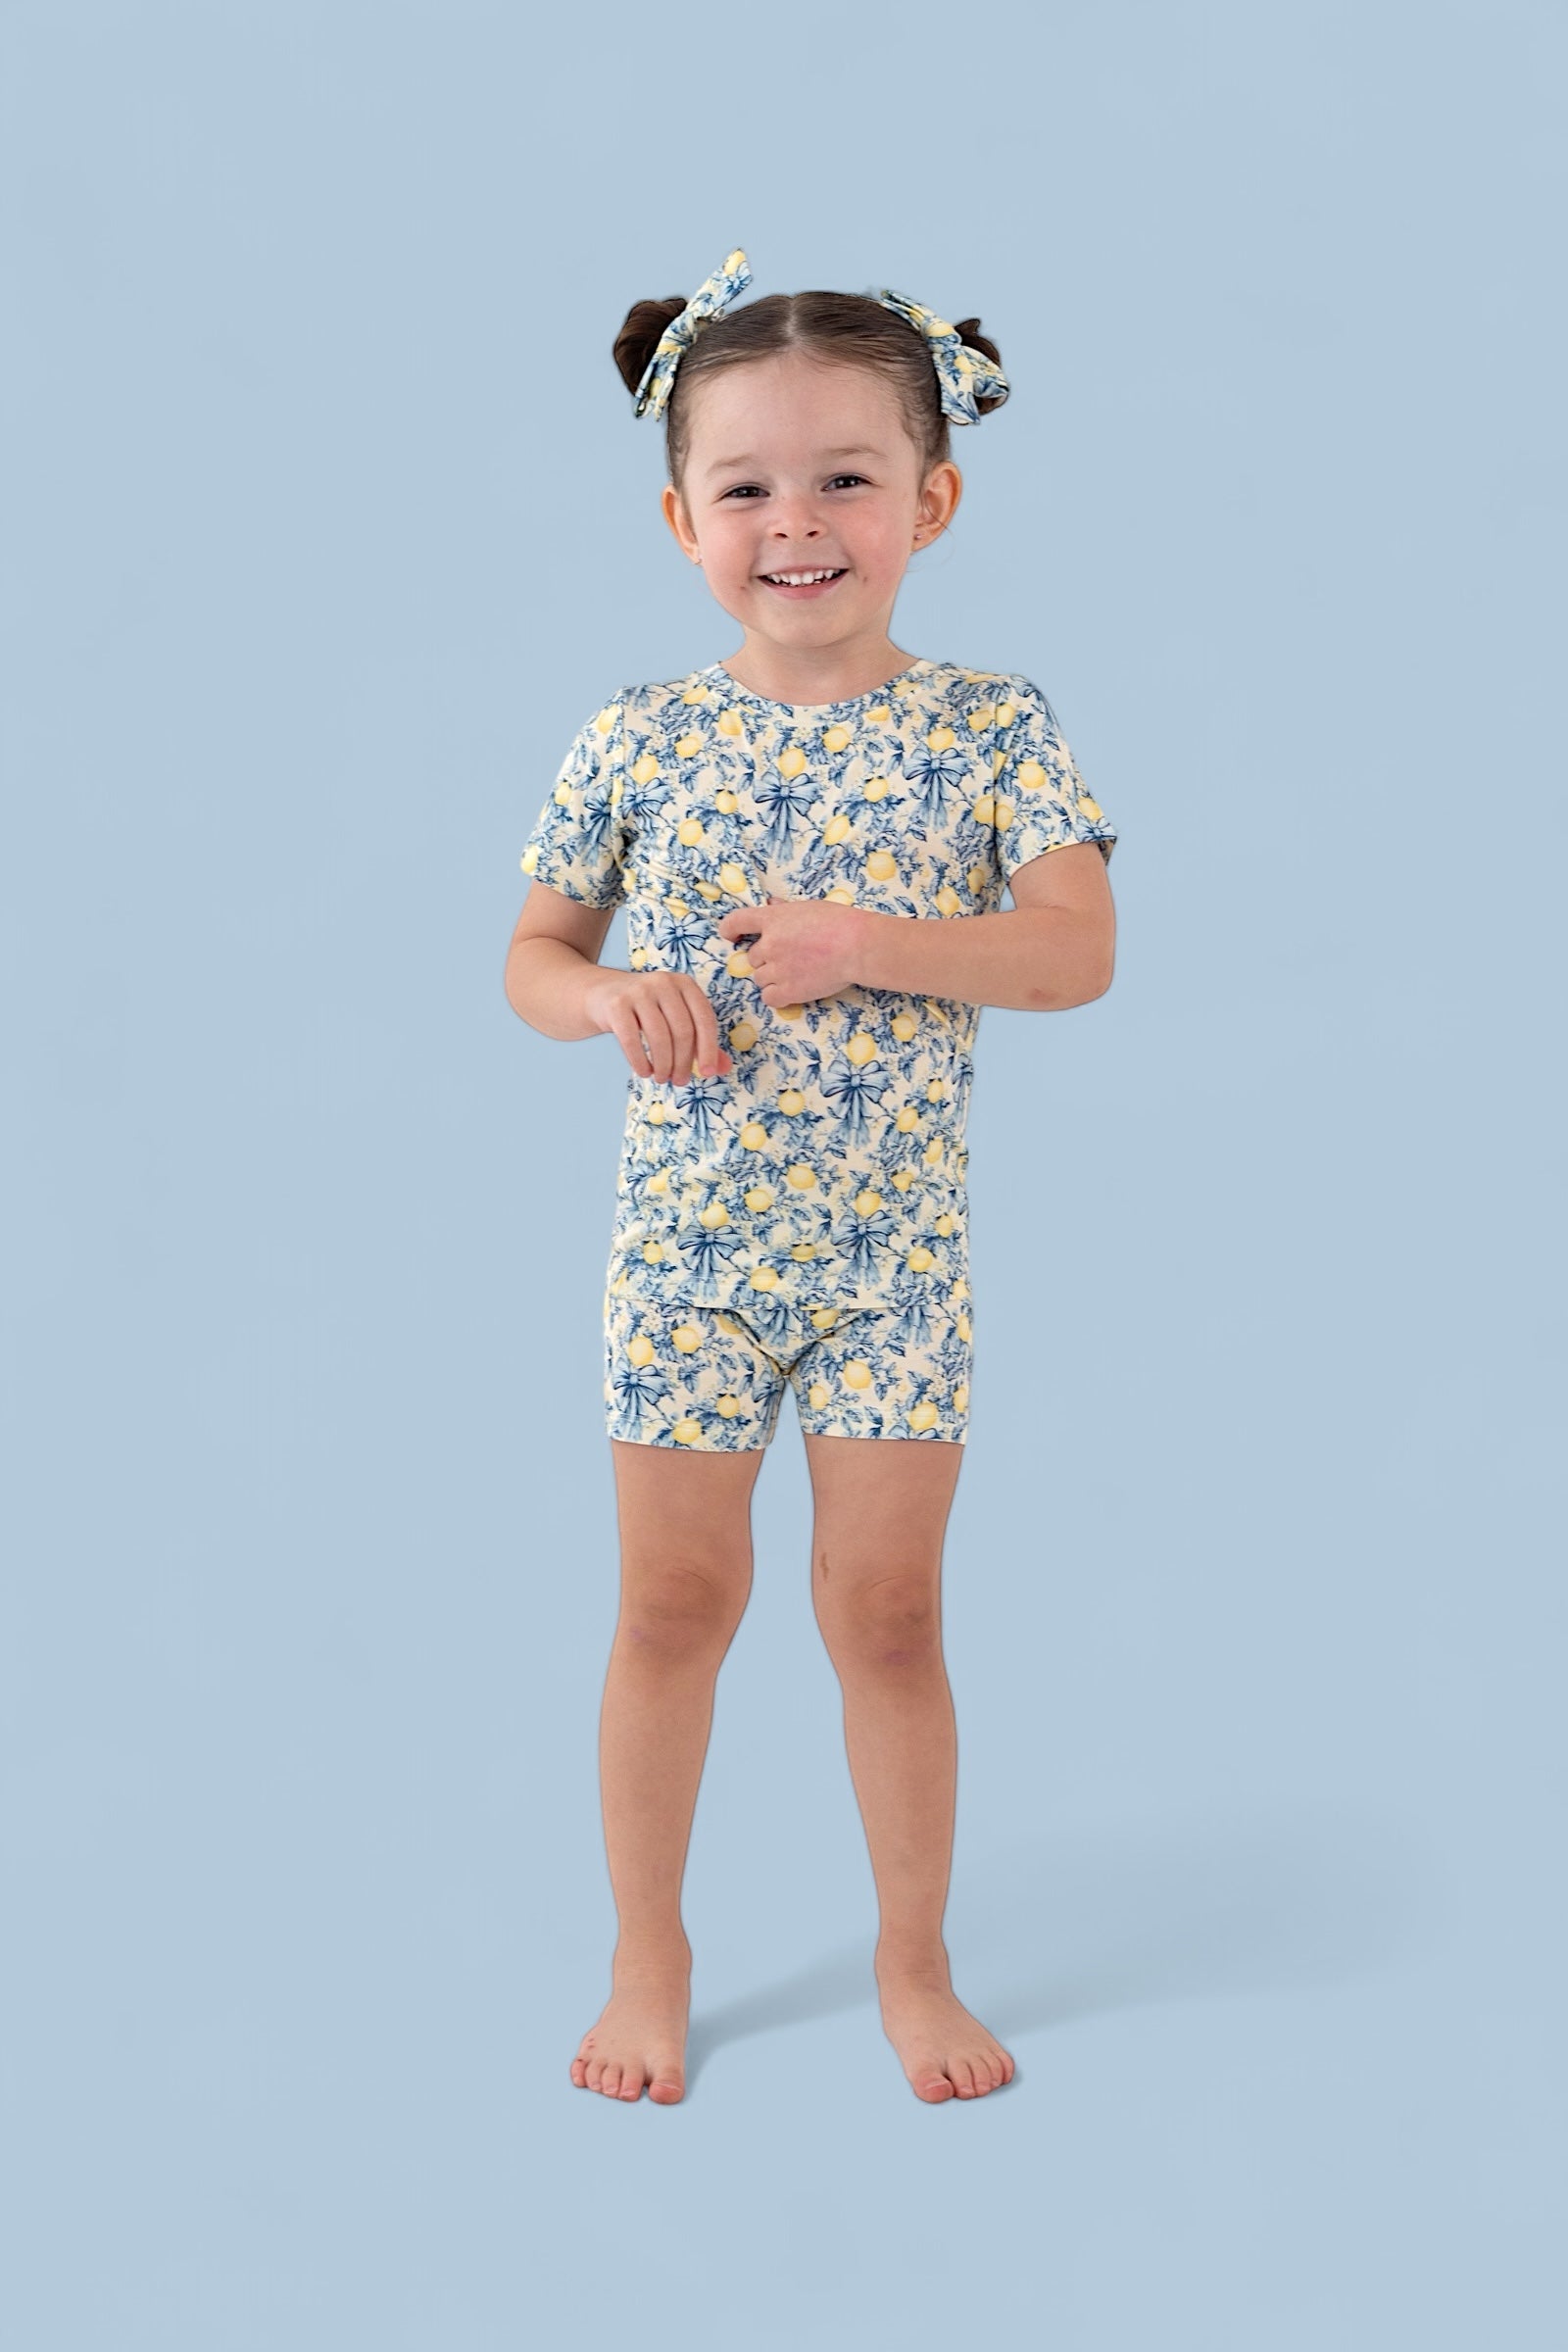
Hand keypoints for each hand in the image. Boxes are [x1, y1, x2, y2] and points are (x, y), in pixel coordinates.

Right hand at [583, 968, 732, 1083]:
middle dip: (683, 1062)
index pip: (705, 1019)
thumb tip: (722, 1068)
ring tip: (662, 1078)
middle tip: (679, 1081)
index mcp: (684, 984)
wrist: (601, 994)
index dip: (709, 1050)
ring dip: (663, 1065)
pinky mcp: (616, 1004)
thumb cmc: (646, 1011)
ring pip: (659, 1037)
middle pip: (683, 1031)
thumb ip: (699, 1041)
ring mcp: (638, 991)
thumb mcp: (674, 1018)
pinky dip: (640, 1062)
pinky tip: (644, 1072)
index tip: (708, 1074)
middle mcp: (663, 982)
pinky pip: (632, 1040)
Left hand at [715, 896, 873, 1009]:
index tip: (730, 936)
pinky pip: (769, 997)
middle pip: (752, 957)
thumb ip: (785, 910)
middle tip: (790, 958)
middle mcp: (769, 944)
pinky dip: (777, 995)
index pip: (736, 921)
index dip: (729, 929)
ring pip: (760, 978)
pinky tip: (791, 990)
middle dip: (766, 958)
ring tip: (796, 973)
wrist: (856, 946)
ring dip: (772, 977)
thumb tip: (772, 904)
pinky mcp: (788, 990)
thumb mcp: (808, 908)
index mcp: (772, 919)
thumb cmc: (839, 922)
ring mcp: (776, 968)